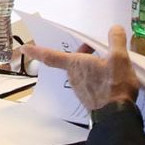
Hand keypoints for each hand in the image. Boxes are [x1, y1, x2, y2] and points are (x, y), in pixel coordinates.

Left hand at [25, 24, 139, 112]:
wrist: (117, 114)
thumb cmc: (114, 86)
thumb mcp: (119, 58)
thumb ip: (116, 40)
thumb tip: (115, 29)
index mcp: (75, 64)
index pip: (50, 56)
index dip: (37, 51)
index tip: (25, 49)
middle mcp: (74, 77)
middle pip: (71, 61)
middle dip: (81, 52)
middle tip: (92, 47)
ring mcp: (80, 89)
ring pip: (80, 72)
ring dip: (89, 64)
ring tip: (106, 61)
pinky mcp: (88, 98)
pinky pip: (88, 82)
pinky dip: (94, 76)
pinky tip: (109, 77)